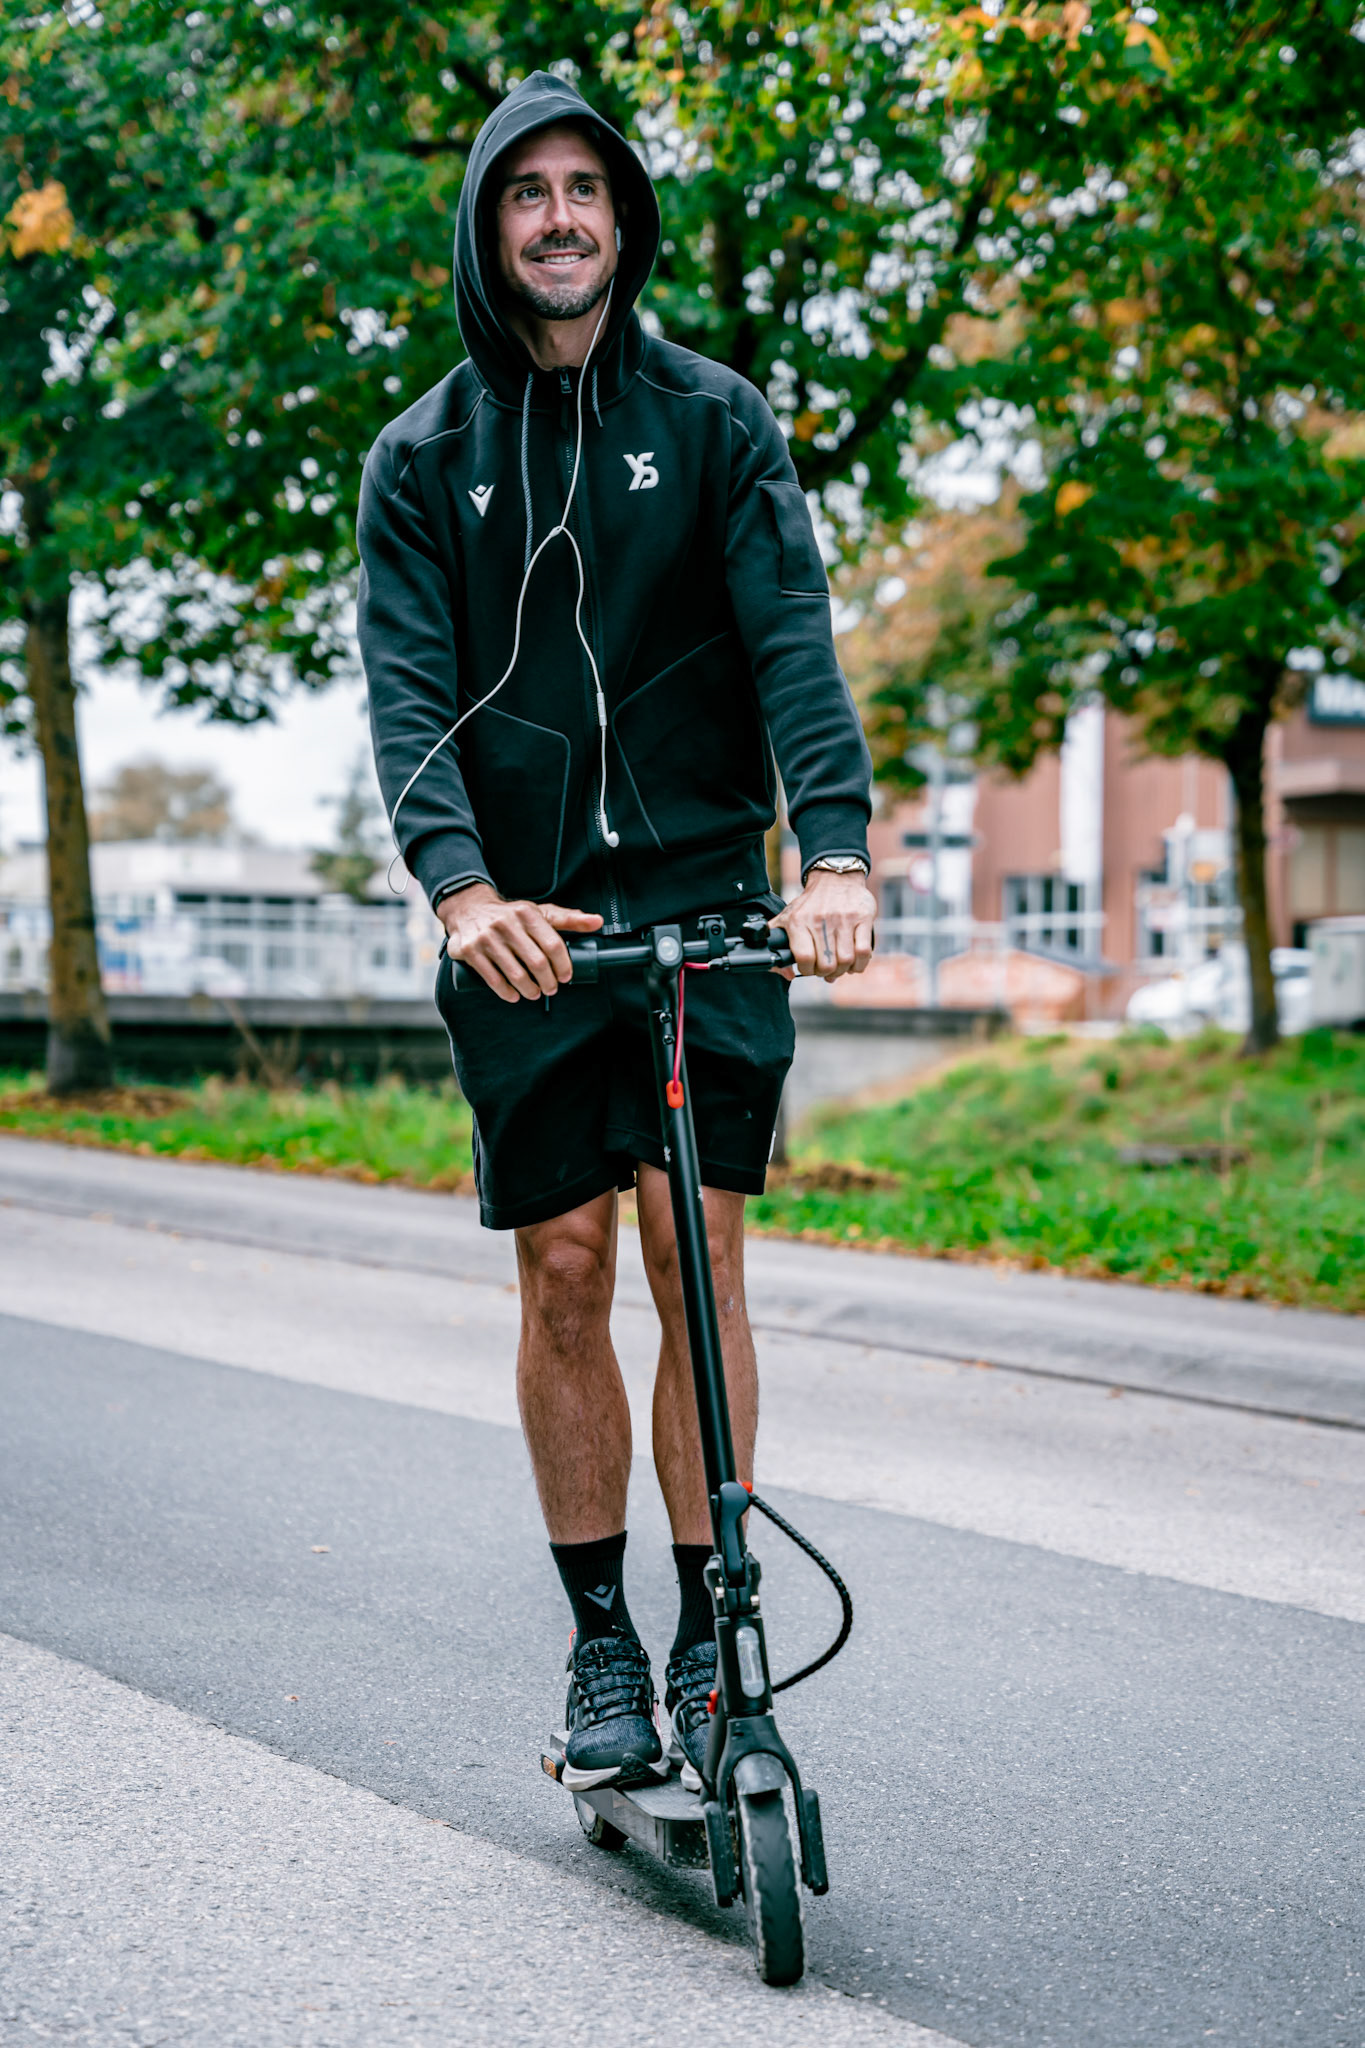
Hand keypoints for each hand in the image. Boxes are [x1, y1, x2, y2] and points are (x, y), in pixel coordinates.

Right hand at [439, 883, 602, 1002]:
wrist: (469, 908)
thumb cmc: (510, 915)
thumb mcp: (538, 912)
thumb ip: (568, 919)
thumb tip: (597, 922)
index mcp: (527, 914)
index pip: (553, 944)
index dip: (563, 965)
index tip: (565, 976)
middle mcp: (507, 924)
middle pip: (537, 962)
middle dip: (548, 981)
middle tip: (551, 988)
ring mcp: (487, 938)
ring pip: (516, 974)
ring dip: (529, 990)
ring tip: (534, 993)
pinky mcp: (471, 951)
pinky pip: (493, 979)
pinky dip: (507, 992)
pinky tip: (514, 995)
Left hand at [770, 868, 875, 980]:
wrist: (834, 878)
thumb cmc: (810, 905)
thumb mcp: (786, 918)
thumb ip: (777, 945)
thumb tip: (787, 974)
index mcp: (798, 921)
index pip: (804, 958)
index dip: (807, 970)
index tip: (810, 968)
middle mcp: (819, 920)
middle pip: (827, 964)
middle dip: (827, 973)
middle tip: (826, 969)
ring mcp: (843, 919)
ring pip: (846, 960)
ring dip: (843, 970)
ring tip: (840, 966)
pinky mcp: (862, 918)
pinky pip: (864, 951)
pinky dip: (860, 963)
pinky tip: (854, 962)